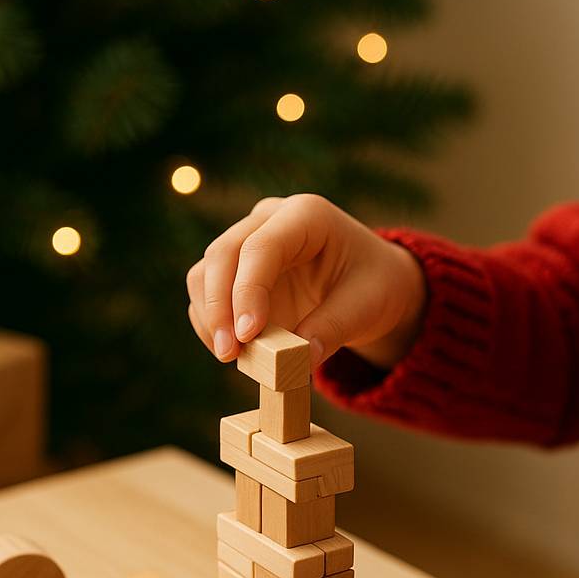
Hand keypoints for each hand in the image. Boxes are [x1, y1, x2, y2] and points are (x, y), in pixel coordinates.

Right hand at [186, 193, 425, 369]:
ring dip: (211, 319)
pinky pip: (206, 297)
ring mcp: (246, 244)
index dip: (248, 290)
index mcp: (306, 215)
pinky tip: (234, 353)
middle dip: (219, 307)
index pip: (261, 247)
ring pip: (205, 274)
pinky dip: (211, 326)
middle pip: (222, 255)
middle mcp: (268, 221)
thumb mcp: (367, 306)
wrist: (370, 284)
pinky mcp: (235, 273)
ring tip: (233, 358)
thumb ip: (333, 329)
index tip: (248, 335)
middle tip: (229, 354)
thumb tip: (297, 362)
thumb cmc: (373, 286)